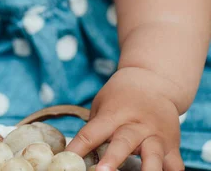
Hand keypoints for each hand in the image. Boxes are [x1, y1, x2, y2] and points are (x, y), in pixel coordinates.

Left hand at [67, 68, 183, 170]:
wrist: (154, 81)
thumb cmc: (121, 96)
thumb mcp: (103, 105)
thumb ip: (95, 130)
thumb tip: (76, 156)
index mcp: (113, 114)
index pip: (92, 132)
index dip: (78, 147)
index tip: (68, 159)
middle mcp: (135, 125)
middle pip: (123, 142)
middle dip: (113, 159)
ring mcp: (156, 136)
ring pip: (153, 155)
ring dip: (146, 170)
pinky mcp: (172, 146)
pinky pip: (174, 165)